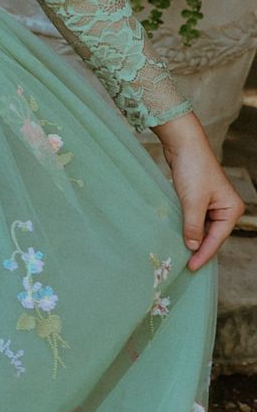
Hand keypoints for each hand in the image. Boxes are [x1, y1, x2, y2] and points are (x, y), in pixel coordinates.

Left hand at [160, 117, 244, 268]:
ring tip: (181, 255)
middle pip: (212, 235)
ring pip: (203, 228)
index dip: (204, 254)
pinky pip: (195, 219)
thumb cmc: (193, 169)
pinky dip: (188, 228)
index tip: (191, 267)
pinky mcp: (199, 198)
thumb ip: (193, 226)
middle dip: (200, 248)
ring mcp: (213, 203)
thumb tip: (193, 247)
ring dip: (193, 239)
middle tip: (186, 265)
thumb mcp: (193, 201)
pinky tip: (180, 237)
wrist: (183, 144)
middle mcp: (225, 208)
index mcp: (231, 209)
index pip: (217, 238)